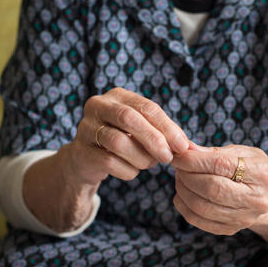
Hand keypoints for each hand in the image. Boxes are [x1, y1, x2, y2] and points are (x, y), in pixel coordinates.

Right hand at [68, 87, 189, 185]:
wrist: (86, 160)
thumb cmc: (122, 141)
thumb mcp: (142, 131)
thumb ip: (162, 133)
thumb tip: (187, 146)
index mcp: (118, 96)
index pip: (147, 107)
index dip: (167, 127)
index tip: (182, 146)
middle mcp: (98, 106)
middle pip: (129, 118)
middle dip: (153, 139)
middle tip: (167, 157)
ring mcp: (86, 128)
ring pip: (118, 142)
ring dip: (141, 157)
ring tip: (149, 164)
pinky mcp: (81, 151)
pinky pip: (110, 162)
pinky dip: (128, 170)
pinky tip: (133, 171)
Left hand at [170, 143, 267, 235]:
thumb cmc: (252, 169)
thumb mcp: (241, 153)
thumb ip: (213, 151)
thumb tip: (185, 149)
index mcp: (261, 173)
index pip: (221, 165)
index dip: (194, 160)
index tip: (179, 156)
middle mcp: (256, 199)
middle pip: (212, 188)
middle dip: (187, 176)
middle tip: (178, 167)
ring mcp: (244, 218)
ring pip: (203, 207)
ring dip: (183, 191)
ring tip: (180, 179)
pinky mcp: (231, 229)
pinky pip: (199, 221)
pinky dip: (184, 207)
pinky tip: (182, 195)